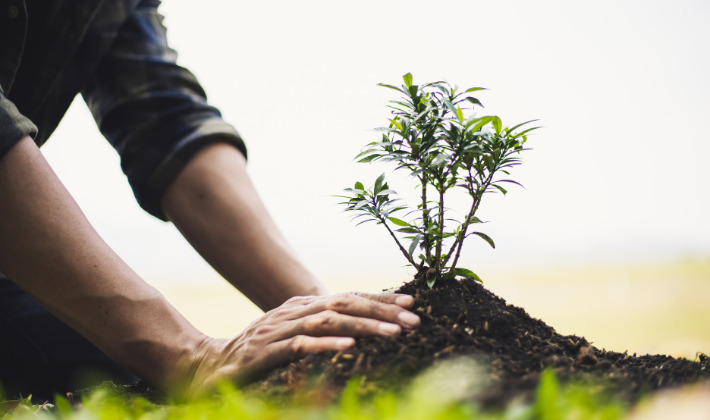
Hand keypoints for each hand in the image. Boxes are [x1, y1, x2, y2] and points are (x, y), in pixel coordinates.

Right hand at [177, 292, 419, 397]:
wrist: (210, 365)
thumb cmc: (257, 351)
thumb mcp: (292, 333)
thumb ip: (320, 326)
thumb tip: (356, 325)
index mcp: (303, 307)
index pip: (348, 297)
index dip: (380, 298)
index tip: (411, 303)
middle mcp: (295, 312)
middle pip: (344, 304)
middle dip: (381, 310)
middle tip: (413, 319)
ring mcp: (280, 330)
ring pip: (328, 321)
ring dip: (364, 325)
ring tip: (394, 333)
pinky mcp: (267, 351)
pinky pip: (300, 345)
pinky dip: (326, 344)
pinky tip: (348, 346)